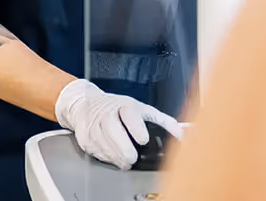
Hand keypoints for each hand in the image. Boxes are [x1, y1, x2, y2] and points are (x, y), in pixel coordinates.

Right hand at [55, 78, 182, 169]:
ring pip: (104, 144)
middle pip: (114, 131)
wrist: (86, 104)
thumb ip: (161, 122)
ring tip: (126, 161)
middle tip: (132, 158)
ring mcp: (93, 125)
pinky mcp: (84, 137)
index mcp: (123, 105)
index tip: (143, 139)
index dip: (136, 127)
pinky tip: (113, 157)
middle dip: (124, 148)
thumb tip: (181, 134)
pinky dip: (106, 157)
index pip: (129, 114)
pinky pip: (96, 151)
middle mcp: (106, 113)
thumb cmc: (117, 107)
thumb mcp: (140, 109)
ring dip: (116, 156)